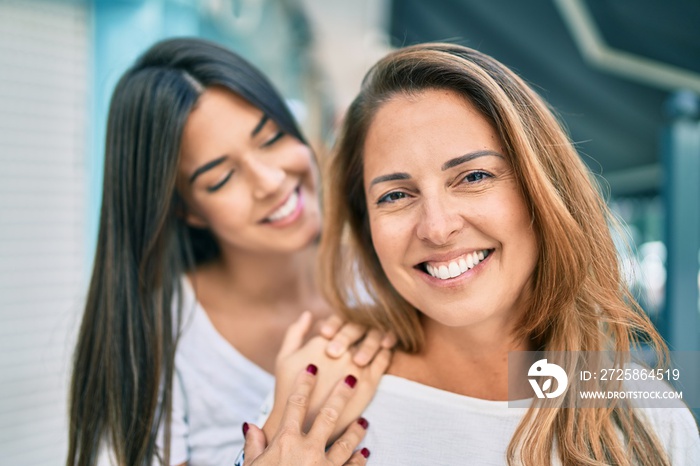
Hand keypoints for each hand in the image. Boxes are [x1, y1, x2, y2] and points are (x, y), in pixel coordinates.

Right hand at [243, 365, 370, 465]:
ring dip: (356, 430)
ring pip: (346, 442)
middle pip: (328, 415)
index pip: (296, 403)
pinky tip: (365, 454)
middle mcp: (308, 449)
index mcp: (285, 441)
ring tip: (364, 421)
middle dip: (341, 395)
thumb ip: (253, 445)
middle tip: (352, 378)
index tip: (312, 368)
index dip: (305, 383)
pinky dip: (359, 460)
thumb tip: (250, 425)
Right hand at [263, 312, 390, 442]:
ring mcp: (356, 367)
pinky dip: (386, 351)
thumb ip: (295, 332)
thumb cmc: (289, 390)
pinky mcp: (369, 383)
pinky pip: (383, 359)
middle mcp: (341, 352)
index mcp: (322, 342)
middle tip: (364, 329)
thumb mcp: (284, 358)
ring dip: (377, 335)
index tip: (348, 325)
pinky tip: (383, 351)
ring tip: (378, 336)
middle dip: (361, 327)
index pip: (342, 320)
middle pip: (359, 328)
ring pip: (374, 340)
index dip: (346, 321)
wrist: (302, 425)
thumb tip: (308, 313)